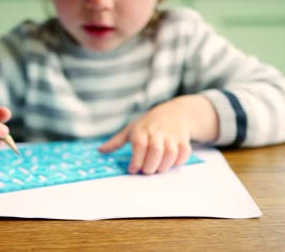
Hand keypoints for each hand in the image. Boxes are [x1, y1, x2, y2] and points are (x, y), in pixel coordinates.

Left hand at [99, 95, 217, 174]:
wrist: (176, 112)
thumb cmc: (149, 124)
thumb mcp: (131, 129)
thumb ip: (116, 142)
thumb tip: (99, 151)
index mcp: (141, 129)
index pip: (139, 144)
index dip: (136, 160)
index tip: (132, 170)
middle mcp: (157, 132)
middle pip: (155, 150)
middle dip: (150, 165)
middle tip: (145, 171)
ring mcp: (172, 136)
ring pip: (171, 152)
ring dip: (164, 165)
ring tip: (157, 169)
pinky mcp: (183, 140)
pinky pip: (184, 152)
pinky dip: (179, 160)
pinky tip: (171, 163)